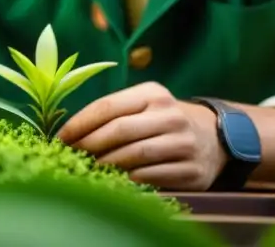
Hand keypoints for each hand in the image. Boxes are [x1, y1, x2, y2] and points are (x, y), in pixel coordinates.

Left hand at [56, 81, 228, 190]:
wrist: (214, 137)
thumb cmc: (164, 120)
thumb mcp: (145, 104)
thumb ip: (114, 113)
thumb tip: (70, 133)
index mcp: (153, 93)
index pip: (108, 105)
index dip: (80, 123)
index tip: (60, 137)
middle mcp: (169, 114)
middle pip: (119, 131)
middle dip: (89, 145)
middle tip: (70, 156)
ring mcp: (182, 142)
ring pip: (134, 156)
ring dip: (106, 165)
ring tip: (88, 170)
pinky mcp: (191, 170)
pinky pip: (151, 177)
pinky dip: (128, 180)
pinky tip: (115, 181)